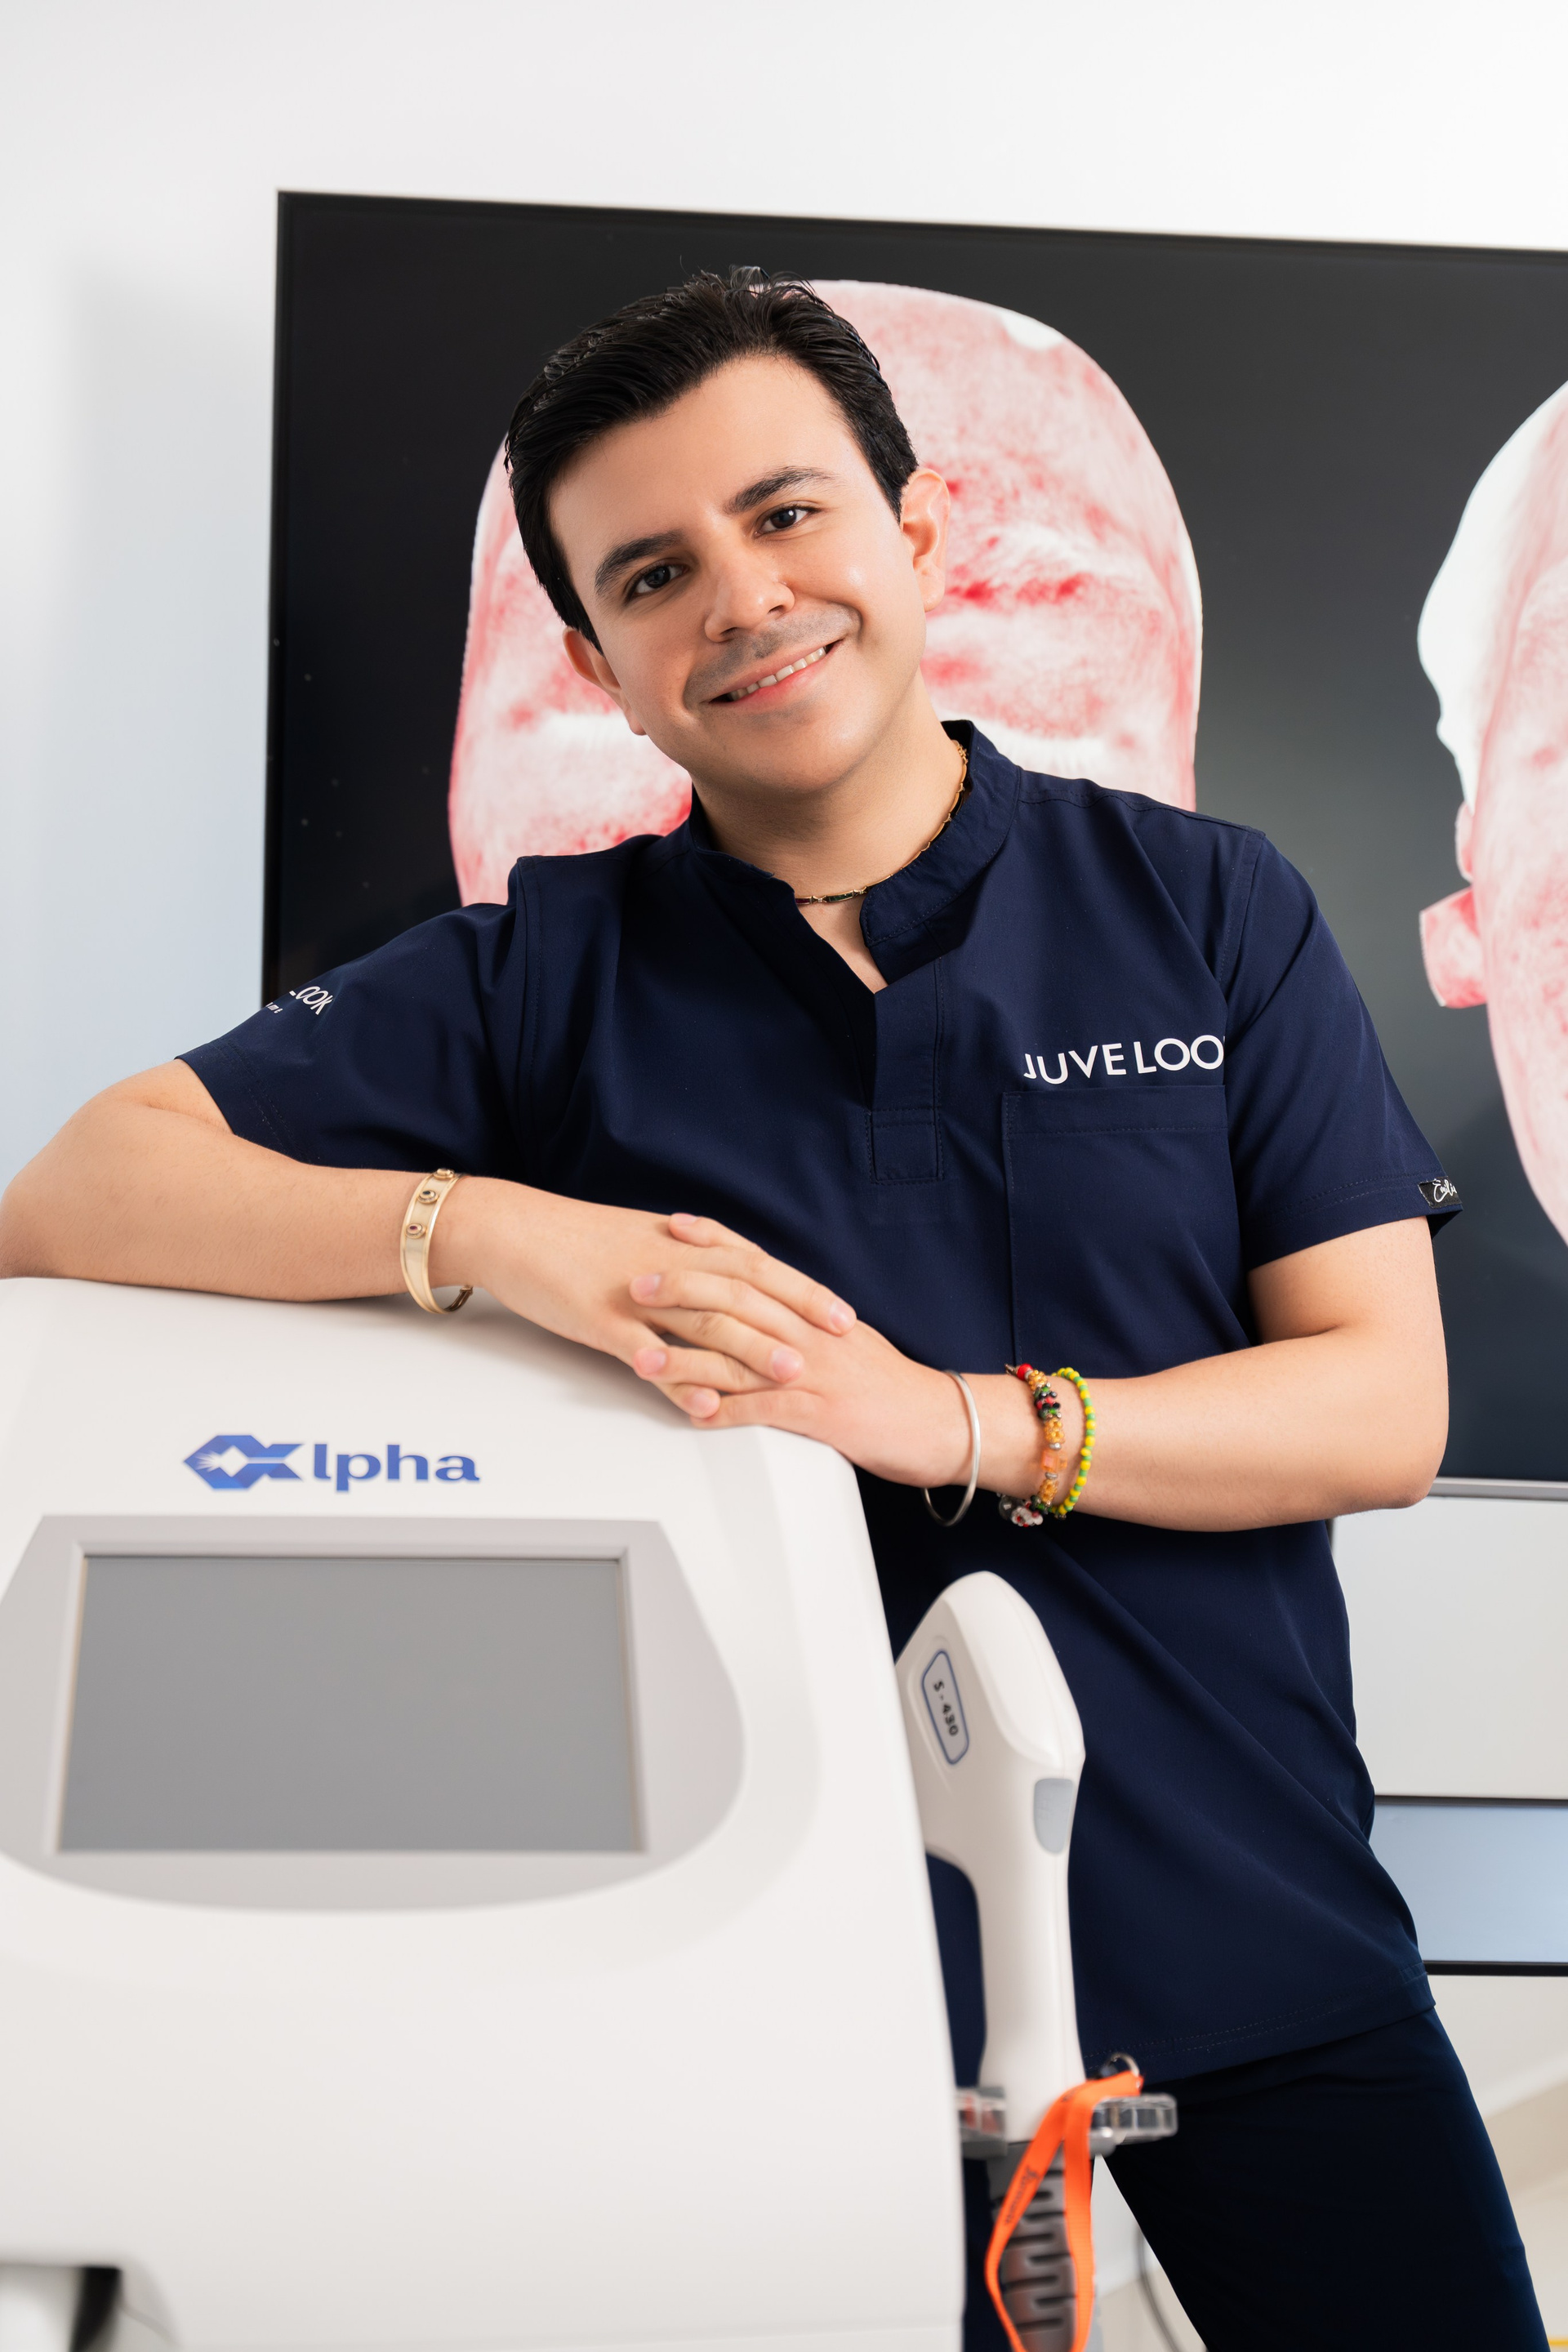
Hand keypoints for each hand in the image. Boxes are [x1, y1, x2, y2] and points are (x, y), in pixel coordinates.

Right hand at [432, 1183, 855, 1407]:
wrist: (515, 1230)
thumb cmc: (576, 1238)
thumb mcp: (644, 1241)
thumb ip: (690, 1261)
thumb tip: (732, 1281)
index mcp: (684, 1245)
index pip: (759, 1266)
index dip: (804, 1291)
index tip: (841, 1314)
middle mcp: (671, 1266)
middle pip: (745, 1291)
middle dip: (795, 1320)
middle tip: (835, 1348)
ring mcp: (638, 1295)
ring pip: (704, 1321)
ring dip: (750, 1349)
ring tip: (786, 1376)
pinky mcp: (602, 1322)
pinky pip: (647, 1352)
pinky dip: (679, 1377)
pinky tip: (703, 1400)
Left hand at [627, 1251, 1064, 1493]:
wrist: (941, 1422)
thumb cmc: (889, 1386)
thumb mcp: (842, 1340)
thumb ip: (801, 1319)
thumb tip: (759, 1304)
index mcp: (814, 1310)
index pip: (756, 1262)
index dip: (712, 1242)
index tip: (672, 1227)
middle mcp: (810, 1333)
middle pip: (738, 1298)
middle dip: (682, 1289)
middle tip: (636, 1283)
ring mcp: (813, 1372)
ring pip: (739, 1354)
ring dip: (684, 1357)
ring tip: (640, 1356)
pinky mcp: (819, 1415)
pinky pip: (763, 1412)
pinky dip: (724, 1413)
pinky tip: (691, 1415)